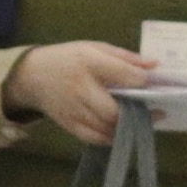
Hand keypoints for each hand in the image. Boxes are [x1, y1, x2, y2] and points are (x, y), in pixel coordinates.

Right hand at [4, 39, 155, 143]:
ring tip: (142, 120)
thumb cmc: (69, 59)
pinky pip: (95, 138)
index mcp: (88, 62)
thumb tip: (154, 66)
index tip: (155, 84)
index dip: (143, 81)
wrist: (31, 75)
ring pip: (106, 128)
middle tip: (156, 110)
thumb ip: (125, 57)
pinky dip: (112, 137)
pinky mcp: (68, 125)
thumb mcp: (94, 48)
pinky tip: (122, 130)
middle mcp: (80, 88)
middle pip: (114, 110)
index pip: (122, 74)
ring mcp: (73, 110)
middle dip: (138, 113)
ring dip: (128, 127)